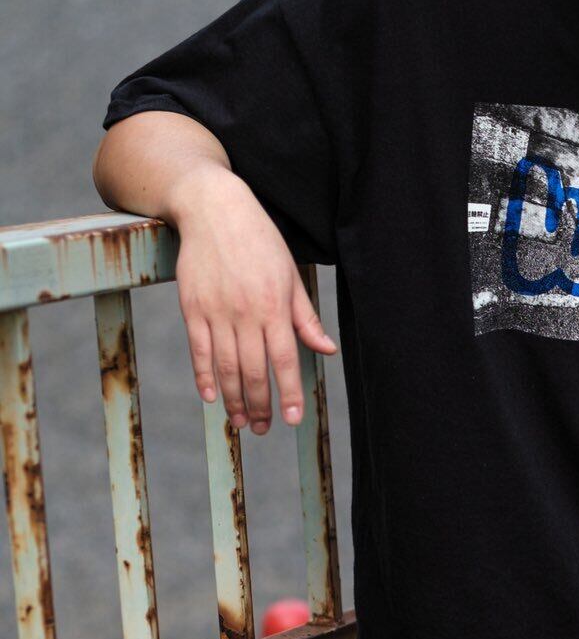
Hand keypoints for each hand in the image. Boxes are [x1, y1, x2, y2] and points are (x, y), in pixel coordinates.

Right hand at [171, 169, 335, 433]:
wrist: (213, 209)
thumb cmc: (259, 241)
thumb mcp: (290, 275)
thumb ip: (305, 317)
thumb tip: (326, 349)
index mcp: (275, 305)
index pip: (286, 358)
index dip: (290, 392)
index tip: (294, 419)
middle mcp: (246, 312)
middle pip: (254, 370)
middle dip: (261, 405)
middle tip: (265, 429)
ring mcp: (216, 311)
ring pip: (226, 366)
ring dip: (234, 399)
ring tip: (241, 422)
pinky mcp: (192, 307)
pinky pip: (199, 350)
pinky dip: (204, 376)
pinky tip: (211, 397)